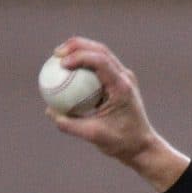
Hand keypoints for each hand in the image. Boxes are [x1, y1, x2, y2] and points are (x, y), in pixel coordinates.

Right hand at [47, 37, 188, 190]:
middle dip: (76, 46)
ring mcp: (123, 77)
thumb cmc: (121, 142)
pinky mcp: (119, 81)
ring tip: (59, 56)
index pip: (100, 61)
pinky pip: (100, 66)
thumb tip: (50, 111)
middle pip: (100, 50)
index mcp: (121, 87)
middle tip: (56, 53)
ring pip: (101, 53)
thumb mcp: (94, 136)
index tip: (61, 64)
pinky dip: (84, 64)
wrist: (141, 146)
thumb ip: (71, 125)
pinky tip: (67, 70)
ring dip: (80, 50)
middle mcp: (124, 77)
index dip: (79, 57)